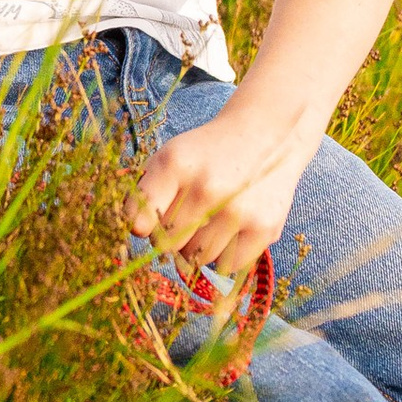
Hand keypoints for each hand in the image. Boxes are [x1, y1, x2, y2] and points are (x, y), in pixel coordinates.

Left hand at [126, 91, 314, 285]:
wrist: (264, 134)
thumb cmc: (206, 154)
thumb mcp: (170, 157)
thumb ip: (145, 192)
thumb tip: (137, 233)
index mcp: (175, 165)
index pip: (138, 221)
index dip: (141, 226)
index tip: (148, 222)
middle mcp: (207, 189)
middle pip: (167, 244)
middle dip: (170, 236)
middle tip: (184, 218)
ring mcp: (238, 211)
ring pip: (196, 259)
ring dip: (197, 248)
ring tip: (209, 222)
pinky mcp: (264, 229)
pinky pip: (228, 266)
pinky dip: (224, 256)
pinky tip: (229, 231)